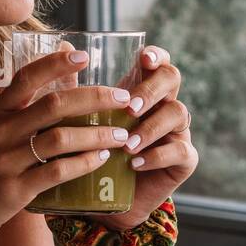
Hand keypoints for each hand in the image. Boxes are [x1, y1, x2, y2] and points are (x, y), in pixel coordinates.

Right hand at [0, 48, 137, 245]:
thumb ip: (20, 115)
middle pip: (54, 104)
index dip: (56, 63)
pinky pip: (57, 172)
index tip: (83, 55)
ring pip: (61, 138)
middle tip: (124, 98)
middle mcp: (0, 132)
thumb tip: (57, 87)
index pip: (27, 78)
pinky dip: (84, 164)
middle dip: (95, 98)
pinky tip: (102, 160)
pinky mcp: (14, 190)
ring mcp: (6, 161)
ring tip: (121, 134)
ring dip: (97, 134)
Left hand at [93, 44, 195, 231]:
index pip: (157, 61)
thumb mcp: (81, 121)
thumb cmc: (93, 153)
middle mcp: (163, 105)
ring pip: (178, 112)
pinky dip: (157, 155)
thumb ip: (75, 87)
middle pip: (172, 78)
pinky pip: (181, 150)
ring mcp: (177, 131)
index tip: (143, 59)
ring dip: (151, 126)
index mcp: (141, 90)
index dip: (156, 54)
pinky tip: (136, 164)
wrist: (104, 202)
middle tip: (129, 108)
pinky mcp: (184, 159)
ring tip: (126, 145)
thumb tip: (62, 44)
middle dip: (151, 90)